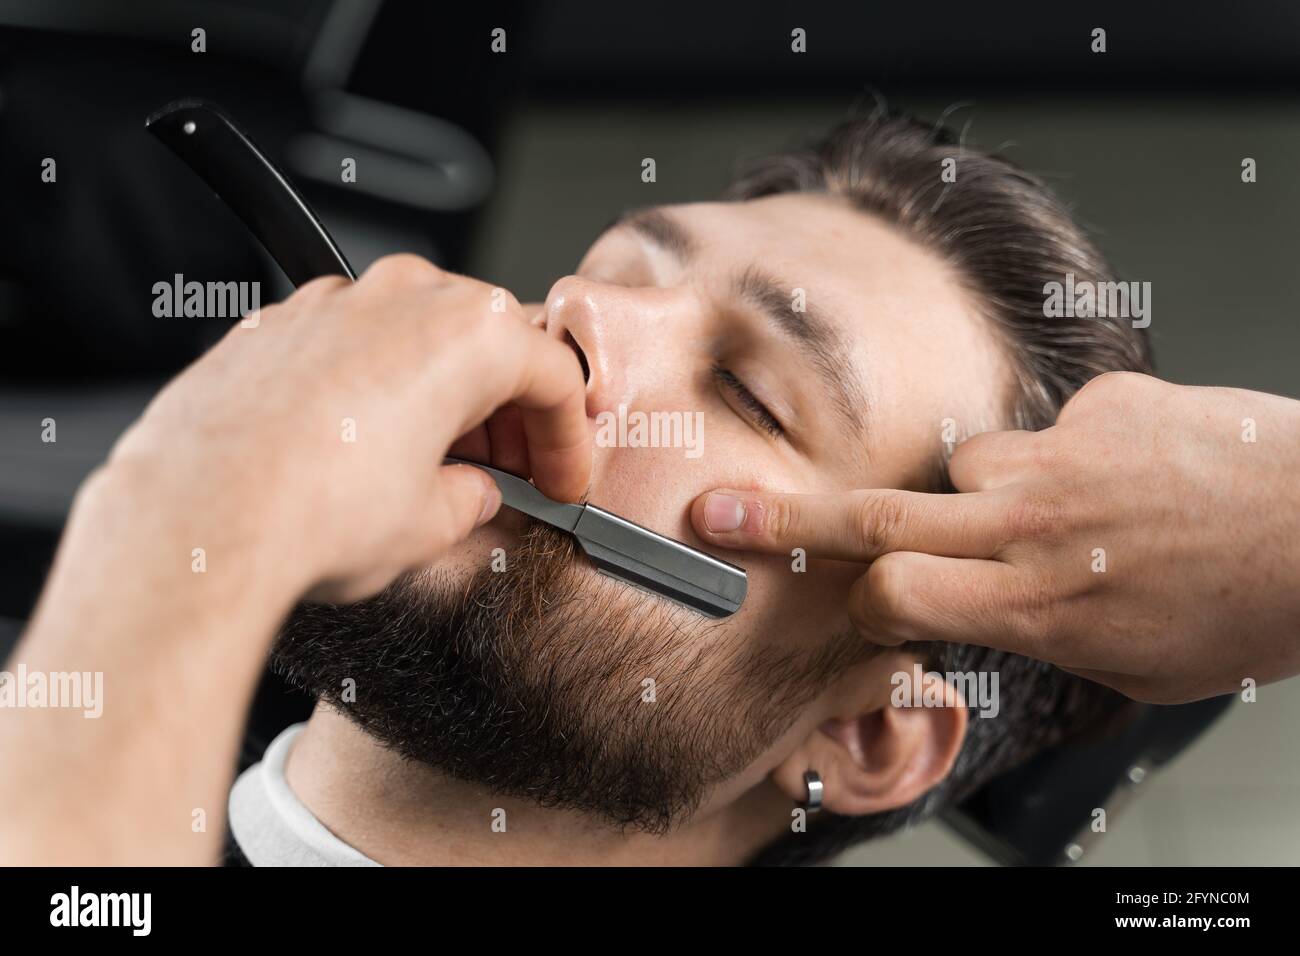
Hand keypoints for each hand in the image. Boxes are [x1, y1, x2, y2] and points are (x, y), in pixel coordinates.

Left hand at [105, 254, 590, 602]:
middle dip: (507, 412)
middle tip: (512, 470)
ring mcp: (336, 303)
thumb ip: (472, 498)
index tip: (563, 476)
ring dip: (442, 394)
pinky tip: (369, 447)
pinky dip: (377, 387)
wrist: (199, 516)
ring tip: (438, 464)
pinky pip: (355, 345)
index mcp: (468, 334)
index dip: (569, 440)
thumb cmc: (312, 511)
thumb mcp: (432, 525)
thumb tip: (472, 493)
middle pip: (488, 344)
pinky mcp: (280, 323)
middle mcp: (404, 298)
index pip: (553, 379)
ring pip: (418, 337)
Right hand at [691, 372, 1299, 702]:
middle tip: (718, 514)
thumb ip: (1038, 635)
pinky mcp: (1100, 404)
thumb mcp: (1130, 668)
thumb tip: (983, 612)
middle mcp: (1033, 526)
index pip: (893, 592)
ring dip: (984, 491)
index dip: (862, 599)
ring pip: (966, 463)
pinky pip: (1046, 430)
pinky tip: (1128, 477)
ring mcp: (1063, 457)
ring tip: (1062, 513)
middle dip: (785, 519)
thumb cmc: (1244, 612)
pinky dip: (1067, 457)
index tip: (850, 599)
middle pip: (877, 516)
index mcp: (1036, 605)